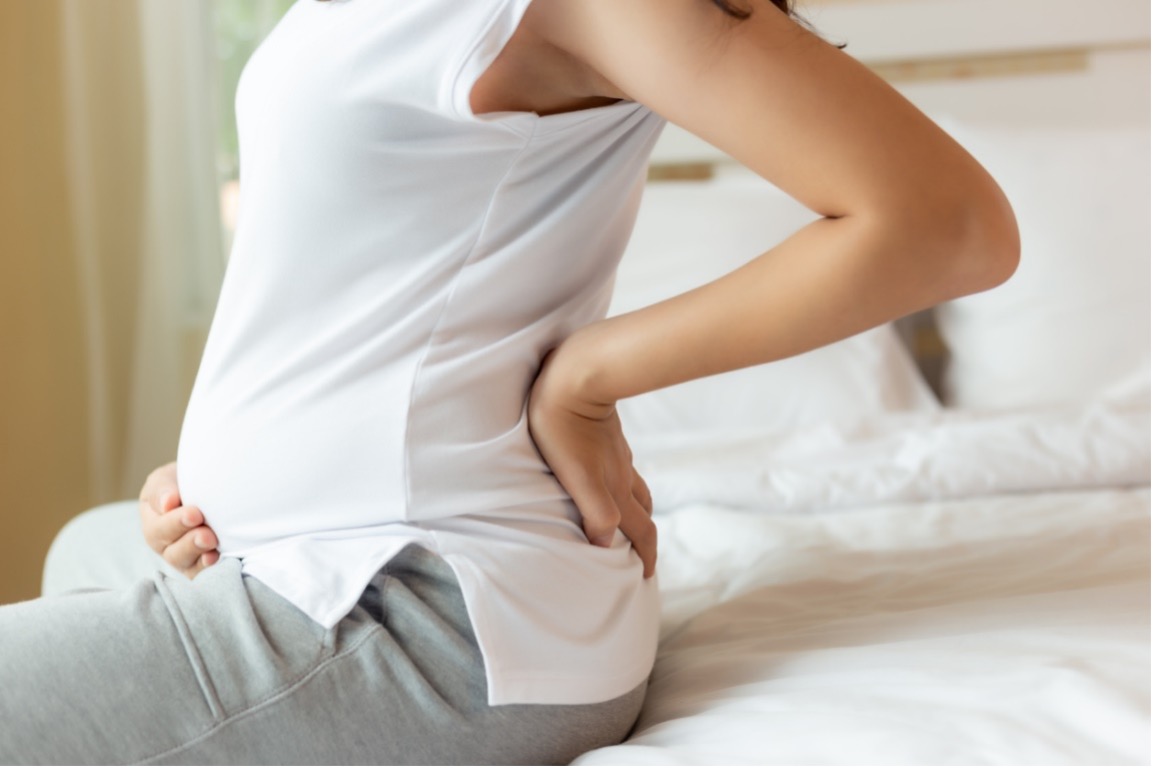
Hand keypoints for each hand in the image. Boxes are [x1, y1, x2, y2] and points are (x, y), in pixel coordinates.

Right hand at [139, 461, 218, 579]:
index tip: (195, 513)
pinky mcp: (199, 567)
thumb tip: (167, 503)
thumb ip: (163, 489)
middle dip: (189, 541)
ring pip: (184, 562)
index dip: (175, 523)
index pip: (158, 528)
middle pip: (171, 550)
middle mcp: (165, 544)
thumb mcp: (168, 478)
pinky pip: (199, 573)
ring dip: (198, 553)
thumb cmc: (183, 482)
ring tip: (212, 542)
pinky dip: (206, 567)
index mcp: (153, 522)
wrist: (210, 488)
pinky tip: (215, 558)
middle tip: (206, 533)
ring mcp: (183, 557)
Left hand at [527, 345, 656, 577]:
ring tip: (631, 522)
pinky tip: (610, 477)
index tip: (648, 576)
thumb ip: (594, 511)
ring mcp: (617, 453)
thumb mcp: (576, 476)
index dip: (646, 555)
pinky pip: (623, 468)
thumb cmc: (563, 426)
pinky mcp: (608, 434)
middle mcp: (622, 473)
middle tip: (645, 556)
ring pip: (636, 488)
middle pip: (644, 511)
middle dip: (647, 538)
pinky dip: (623, 485)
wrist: (577, 374)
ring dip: (638, 511)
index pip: (640, 530)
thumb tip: (605, 545)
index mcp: (615, 488)